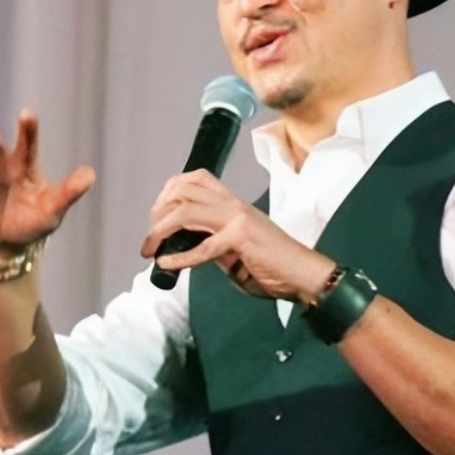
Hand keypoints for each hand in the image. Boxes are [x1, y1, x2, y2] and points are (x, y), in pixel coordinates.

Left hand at [141, 169, 334, 300]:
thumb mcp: (236, 249)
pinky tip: (166, 264)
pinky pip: (202, 246)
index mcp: (233, 203)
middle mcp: (233, 204)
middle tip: (150, 236)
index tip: (157, 216)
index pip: (195, 179)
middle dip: (158, 211)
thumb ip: (213, 242)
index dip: (169, 192)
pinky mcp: (240, 238)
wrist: (304, 275)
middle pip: (183, 190)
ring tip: (150, 249)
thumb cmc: (274, 265)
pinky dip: (179, 257)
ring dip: (160, 230)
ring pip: (185, 211)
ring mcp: (237, 218)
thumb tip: (185, 247)